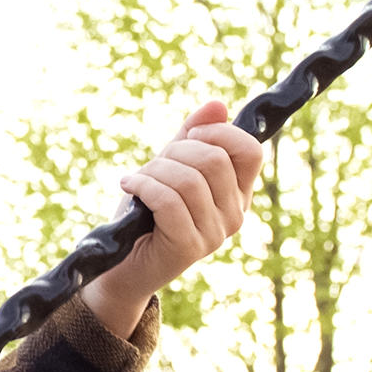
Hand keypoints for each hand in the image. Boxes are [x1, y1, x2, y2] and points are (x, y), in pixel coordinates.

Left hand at [81, 101, 262, 336]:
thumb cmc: (146, 214)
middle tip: (152, 165)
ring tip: (137, 180)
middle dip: (176, 152)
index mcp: (238, 193)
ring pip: (190, 180)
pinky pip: (169, 201)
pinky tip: (129, 186)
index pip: (250, 151)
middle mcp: (235, 215)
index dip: (218, 133)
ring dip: (154, 171)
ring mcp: (215, 234)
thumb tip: (218, 104)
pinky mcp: (188, 247)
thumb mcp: (169, 167)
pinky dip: (144, 186)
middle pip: (215, 160)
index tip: (188, 138)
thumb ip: (193, 137)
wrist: (121, 266)